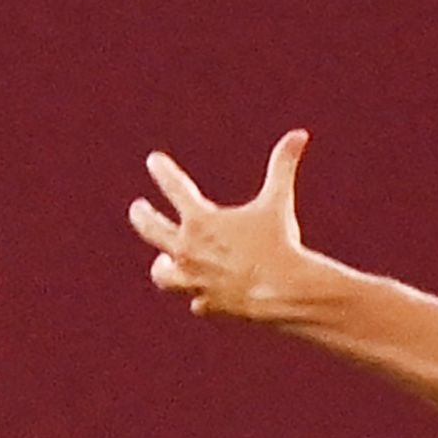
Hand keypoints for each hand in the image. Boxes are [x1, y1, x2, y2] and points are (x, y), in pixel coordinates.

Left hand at [130, 132, 314, 321]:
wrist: (282, 290)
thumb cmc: (279, 242)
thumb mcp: (279, 201)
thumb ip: (283, 166)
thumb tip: (300, 134)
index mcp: (200, 221)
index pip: (173, 187)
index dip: (162, 170)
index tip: (154, 161)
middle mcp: (188, 250)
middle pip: (150, 229)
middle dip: (141, 216)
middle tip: (137, 208)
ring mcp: (193, 280)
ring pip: (163, 274)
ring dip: (163, 267)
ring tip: (163, 262)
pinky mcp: (206, 304)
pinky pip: (195, 300)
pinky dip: (198, 296)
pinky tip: (202, 294)